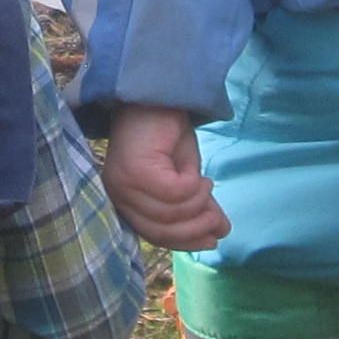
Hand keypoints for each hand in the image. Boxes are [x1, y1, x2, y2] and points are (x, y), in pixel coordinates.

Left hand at [98, 106, 227, 250]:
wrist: (159, 95)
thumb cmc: (167, 134)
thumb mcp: (187, 177)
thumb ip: (198, 205)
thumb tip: (220, 233)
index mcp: (125, 203)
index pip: (154, 235)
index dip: (185, 242)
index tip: (213, 242)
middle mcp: (118, 197)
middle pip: (160, 230)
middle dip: (195, 229)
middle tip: (219, 221)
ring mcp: (123, 184)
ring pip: (169, 214)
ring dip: (197, 204)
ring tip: (209, 185)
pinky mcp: (135, 171)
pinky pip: (174, 193)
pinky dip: (193, 188)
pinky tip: (199, 175)